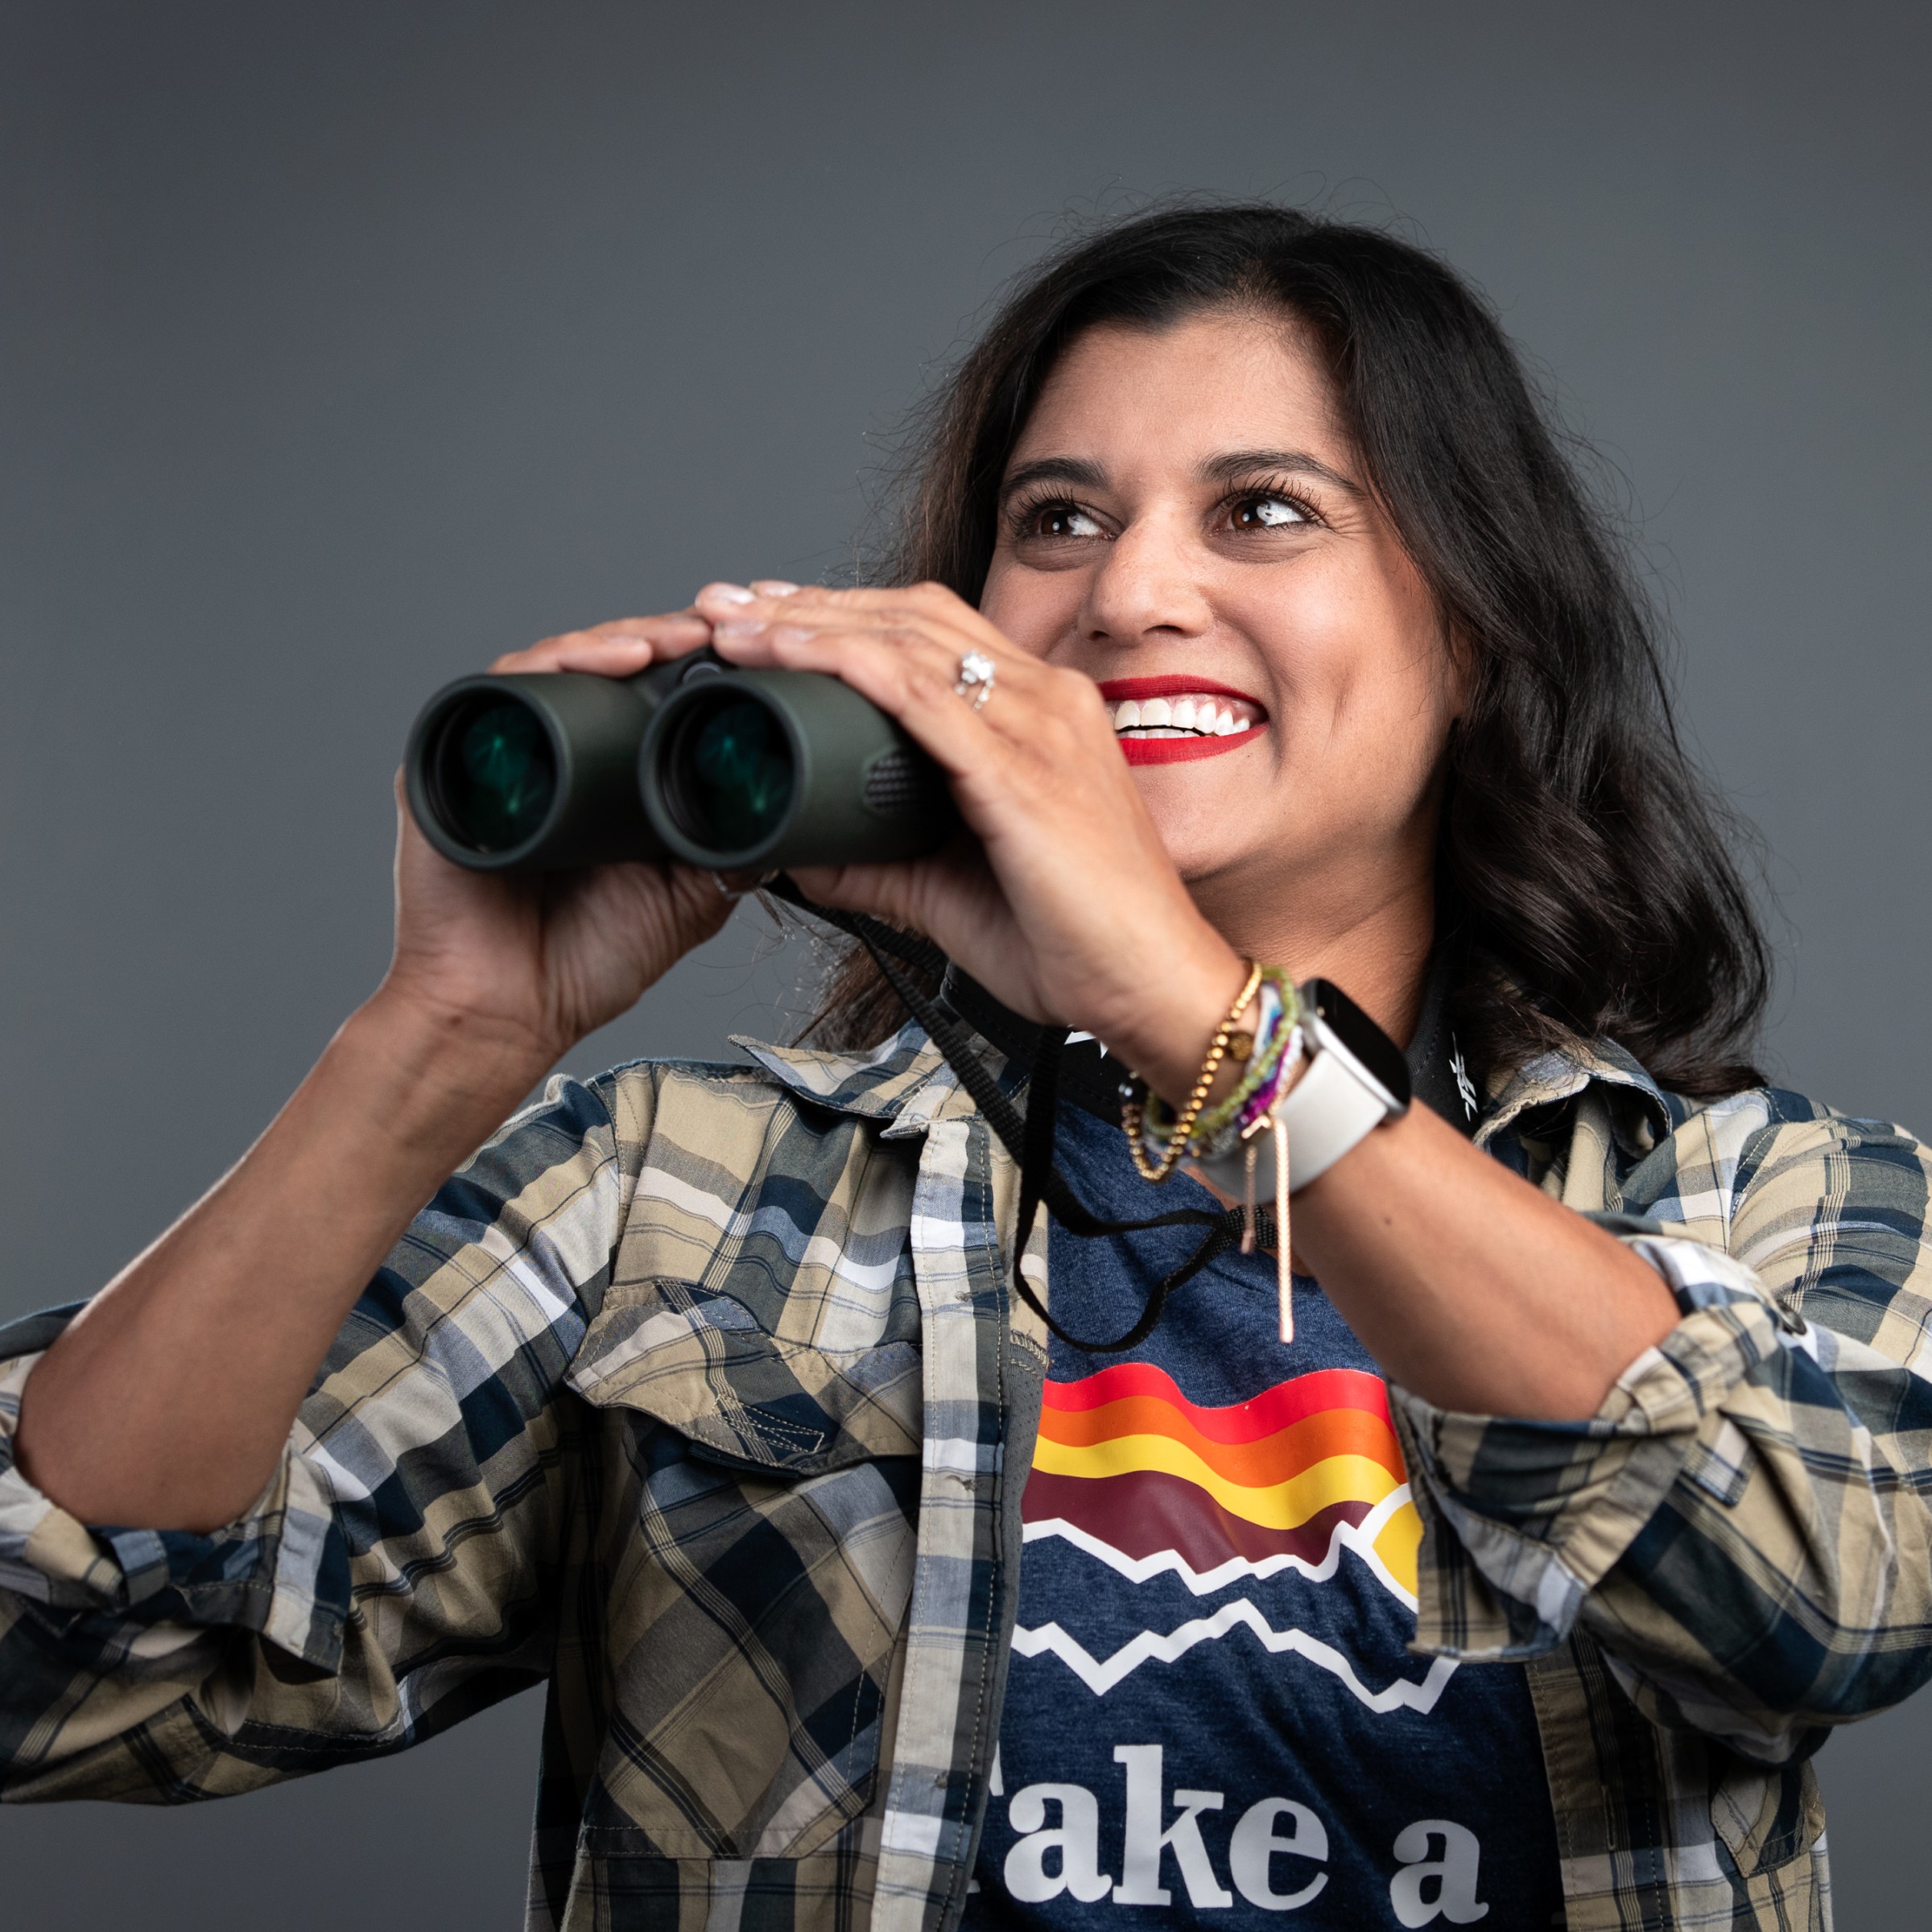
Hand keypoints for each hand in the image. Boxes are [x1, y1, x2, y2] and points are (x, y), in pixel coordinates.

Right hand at [377, 609, 748, 1074]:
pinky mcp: (448, 756)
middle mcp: (548, 751)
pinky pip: (506, 686)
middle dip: (669, 639)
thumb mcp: (687, 898)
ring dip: (625, 639)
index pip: (649, 695)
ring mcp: (499, 748)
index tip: (754, 656)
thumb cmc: (582, 962)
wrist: (506, 1013)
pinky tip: (613, 658)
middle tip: (724, 633)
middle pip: (608, 663)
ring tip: (679, 639)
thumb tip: (796, 809)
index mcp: (602, 775)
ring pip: (563, 661)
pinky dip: (561, 661)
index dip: (698, 667)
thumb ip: (731, 852)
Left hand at [693, 580, 1248, 1097]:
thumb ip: (878, 864)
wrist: (1152, 988)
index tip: (766, 619)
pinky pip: (921, 694)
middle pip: (910, 618)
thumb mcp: (950, 893)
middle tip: (723, 604)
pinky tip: (788, 657)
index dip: (844, 617)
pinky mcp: (1025, 770)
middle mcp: (1046, 701)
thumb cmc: (1077, 941)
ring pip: (907, 641)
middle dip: (808, 605)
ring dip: (809, 624)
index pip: (929, 635)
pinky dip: (845, 665)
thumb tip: (799, 854)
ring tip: (731, 625)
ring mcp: (1041, 727)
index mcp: (1039, 717)